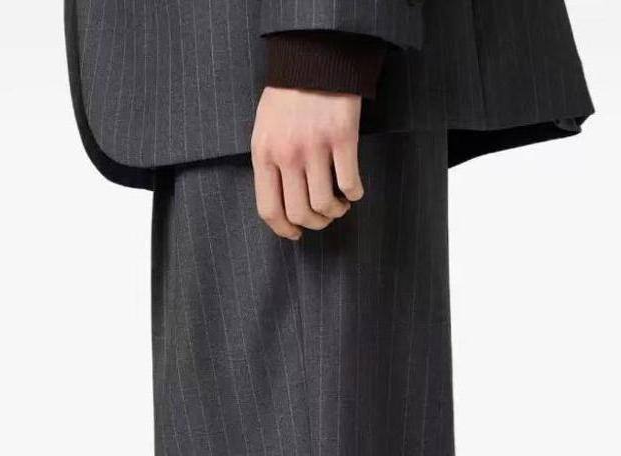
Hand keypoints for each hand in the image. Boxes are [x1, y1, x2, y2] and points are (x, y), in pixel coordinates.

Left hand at [251, 87, 364, 239]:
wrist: (315, 57)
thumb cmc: (289, 93)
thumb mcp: (265, 127)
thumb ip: (270, 161)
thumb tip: (281, 202)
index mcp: (264, 153)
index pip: (269, 209)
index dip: (284, 229)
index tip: (296, 234)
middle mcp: (287, 153)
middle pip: (300, 213)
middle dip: (315, 224)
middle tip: (324, 218)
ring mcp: (315, 146)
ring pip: (325, 204)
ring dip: (336, 212)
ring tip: (340, 204)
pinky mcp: (342, 138)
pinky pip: (350, 183)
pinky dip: (355, 193)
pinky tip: (355, 190)